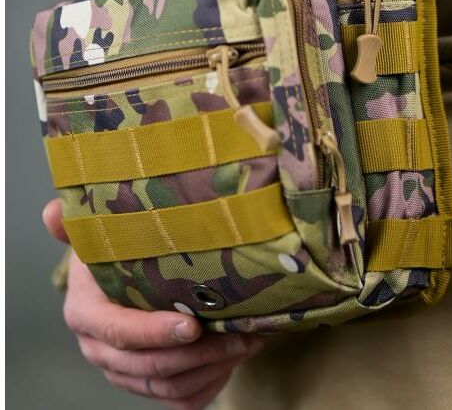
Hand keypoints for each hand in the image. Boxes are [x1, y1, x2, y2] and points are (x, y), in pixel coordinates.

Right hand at [43, 198, 262, 408]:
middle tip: (240, 333)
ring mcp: (123, 372)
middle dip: (199, 354)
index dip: (154, 333)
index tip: (192, 324)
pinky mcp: (148, 385)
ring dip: (213, 369)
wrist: (119, 278)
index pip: (119, 332)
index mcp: (85, 314)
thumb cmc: (116, 251)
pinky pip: (180, 401)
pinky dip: (210, 387)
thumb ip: (78, 224)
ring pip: (168, 388)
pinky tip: (236, 361)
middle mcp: (100, 350)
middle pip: (149, 366)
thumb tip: (51, 211)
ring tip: (248, 342)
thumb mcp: (99, 233)